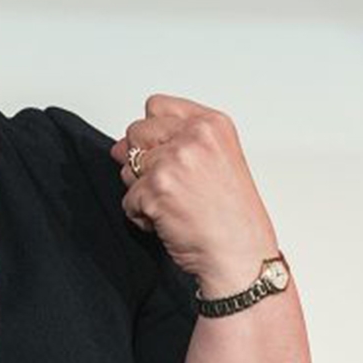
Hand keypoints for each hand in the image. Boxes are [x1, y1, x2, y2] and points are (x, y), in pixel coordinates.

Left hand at [111, 94, 279, 293]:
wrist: (241, 257)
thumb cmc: (233, 218)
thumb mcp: (216, 163)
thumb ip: (172, 143)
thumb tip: (121, 146)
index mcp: (212, 125)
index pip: (157, 106)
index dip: (154, 134)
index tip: (168, 154)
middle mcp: (194, 137)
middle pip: (136, 133)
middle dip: (143, 161)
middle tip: (174, 187)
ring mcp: (173, 162)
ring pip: (128, 167)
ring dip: (143, 190)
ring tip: (176, 205)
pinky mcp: (156, 189)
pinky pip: (128, 199)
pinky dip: (142, 216)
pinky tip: (170, 222)